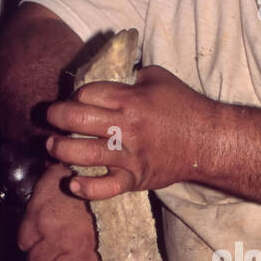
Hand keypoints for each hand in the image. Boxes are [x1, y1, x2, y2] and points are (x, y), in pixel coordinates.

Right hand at [17, 162, 106, 260]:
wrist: (84, 167)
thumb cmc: (96, 207)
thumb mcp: (107, 238)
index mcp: (101, 252)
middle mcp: (78, 246)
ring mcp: (55, 233)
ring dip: (40, 254)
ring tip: (53, 236)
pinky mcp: (37, 217)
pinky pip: (23, 242)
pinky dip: (29, 235)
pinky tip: (43, 223)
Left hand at [44, 65, 212, 200]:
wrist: (209, 142)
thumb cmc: (184, 107)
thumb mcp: (157, 78)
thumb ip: (129, 75)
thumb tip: (107, 72)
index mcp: (131, 99)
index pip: (87, 93)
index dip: (76, 95)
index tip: (77, 100)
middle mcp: (127, 127)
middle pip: (77, 119)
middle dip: (56, 117)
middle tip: (52, 118)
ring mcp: (130, 156)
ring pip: (84, 153)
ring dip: (60, 150)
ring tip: (53, 147)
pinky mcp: (135, 179)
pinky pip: (106, 188)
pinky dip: (86, 188)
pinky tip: (73, 182)